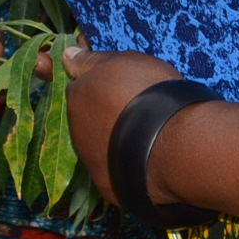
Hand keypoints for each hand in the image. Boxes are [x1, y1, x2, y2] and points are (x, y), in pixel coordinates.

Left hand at [61, 47, 183, 202]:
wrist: (171, 144)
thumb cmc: (148, 93)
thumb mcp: (122, 61)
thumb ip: (91, 60)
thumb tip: (67, 54)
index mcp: (77, 97)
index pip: (78, 85)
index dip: (98, 83)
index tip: (118, 84)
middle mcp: (76, 130)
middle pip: (86, 116)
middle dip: (103, 110)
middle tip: (134, 105)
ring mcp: (90, 161)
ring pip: (97, 143)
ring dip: (112, 136)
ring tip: (143, 131)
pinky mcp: (107, 184)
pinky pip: (113, 168)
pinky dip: (123, 160)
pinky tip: (143, 155)